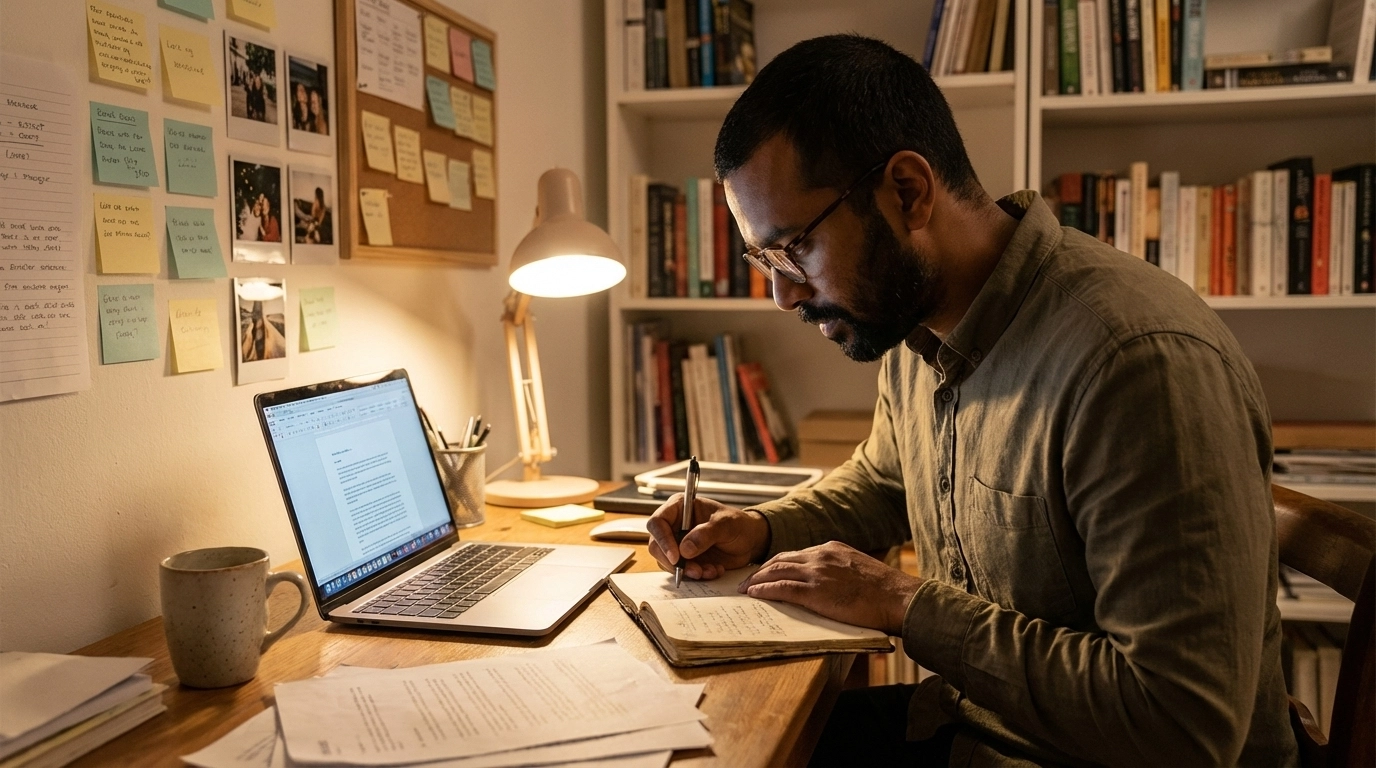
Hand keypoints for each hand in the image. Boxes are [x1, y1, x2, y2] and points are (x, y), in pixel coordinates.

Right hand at [646, 494, 769, 580]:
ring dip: (687, 571)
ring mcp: (678, 544)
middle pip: (656, 545)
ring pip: (667, 562)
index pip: (657, 522)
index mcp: (679, 508)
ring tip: (709, 570)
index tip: (676, 556)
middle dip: (674, 562)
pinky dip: (696, 575)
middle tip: (694, 570)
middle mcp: (674, 526)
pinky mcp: (685, 559)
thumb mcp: (725, 524)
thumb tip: (684, 549)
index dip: (662, 540)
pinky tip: (713, 570)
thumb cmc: (738, 524)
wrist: (749, 541)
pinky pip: (681, 572)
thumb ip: (705, 534)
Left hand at [737, 541, 923, 634]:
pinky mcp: (816, 592)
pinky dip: (765, 590)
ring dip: (756, 580)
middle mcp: (821, 556)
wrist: (898, 598)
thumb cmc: (885, 591)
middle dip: (761, 570)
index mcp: (832, 549)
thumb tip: (831, 583)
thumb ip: (840, 571)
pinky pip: (782, 588)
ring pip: (777, 571)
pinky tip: (754, 594)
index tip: (766, 571)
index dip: (778, 563)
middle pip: (781, 559)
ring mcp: (817, 572)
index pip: (796, 553)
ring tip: (744, 589)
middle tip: (746, 580)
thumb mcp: (859, 570)